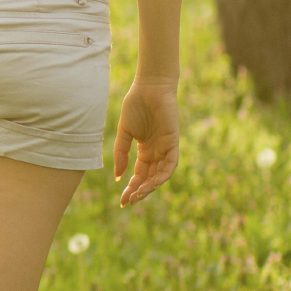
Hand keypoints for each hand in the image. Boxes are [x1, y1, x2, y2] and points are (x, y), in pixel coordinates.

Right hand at [113, 77, 179, 206]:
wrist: (149, 88)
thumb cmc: (136, 106)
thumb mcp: (124, 132)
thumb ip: (121, 153)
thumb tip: (117, 176)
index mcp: (145, 150)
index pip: (139, 175)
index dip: (131, 188)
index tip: (122, 200)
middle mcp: (156, 152)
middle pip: (149, 179)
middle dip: (139, 191)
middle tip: (127, 202)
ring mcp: (165, 148)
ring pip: (160, 175)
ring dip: (150, 187)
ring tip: (137, 195)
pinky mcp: (173, 142)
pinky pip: (170, 164)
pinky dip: (162, 175)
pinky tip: (151, 183)